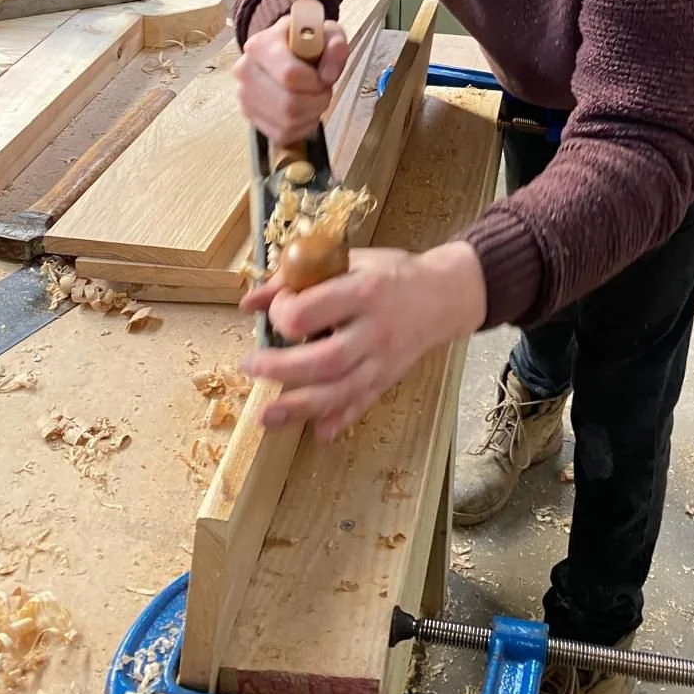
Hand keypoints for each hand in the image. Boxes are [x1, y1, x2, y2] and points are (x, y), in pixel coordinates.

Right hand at [233, 11, 348, 142]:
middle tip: (322, 90)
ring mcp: (244, 95)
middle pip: (289, 104)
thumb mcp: (326, 33)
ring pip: (286, 122)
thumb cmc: (305, 41)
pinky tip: (304, 110)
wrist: (284, 49)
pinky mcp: (250, 115)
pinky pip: (282, 134)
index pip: (289, 75)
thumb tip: (328, 75)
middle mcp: (245, 70)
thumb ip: (336, 46)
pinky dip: (301, 127)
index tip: (322, 76)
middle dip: (317, 101)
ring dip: (311, 114)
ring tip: (313, 98)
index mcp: (261, 44)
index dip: (315, 82)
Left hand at [239, 241, 486, 439]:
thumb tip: (249, 303)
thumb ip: (298, 277)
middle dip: (281, 369)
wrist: (444, 295)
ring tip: (266, 415)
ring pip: (341, 391)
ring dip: (300, 407)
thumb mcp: (348, 261)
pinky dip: (341, 420)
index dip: (283, 311)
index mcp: (364, 291)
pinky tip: (319, 433)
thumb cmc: (390, 274)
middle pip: (325, 360)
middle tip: (250, 365)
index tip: (278, 306)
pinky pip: (363, 404)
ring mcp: (384, 360)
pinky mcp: (389, 378)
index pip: (312, 311)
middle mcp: (376, 330)